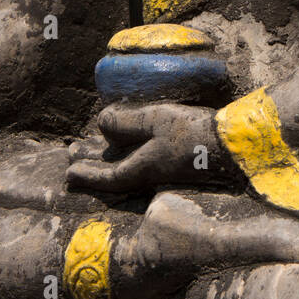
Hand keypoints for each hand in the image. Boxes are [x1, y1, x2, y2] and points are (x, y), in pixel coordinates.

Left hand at [66, 103, 235, 195]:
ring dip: (107, 157)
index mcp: (143, 168)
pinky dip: (126, 152)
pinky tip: (127, 143)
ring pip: (128, 164)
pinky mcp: (175, 161)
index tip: (68, 173)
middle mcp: (151, 173)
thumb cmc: (191, 131)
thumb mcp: (155, 121)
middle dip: (92, 164)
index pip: (108, 177)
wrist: (230, 144)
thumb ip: (125, 122)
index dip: (87, 176)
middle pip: (115, 172)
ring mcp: (164, 169)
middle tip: (72, 153)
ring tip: (90, 147)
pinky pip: (141, 159)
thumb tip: (101, 123)